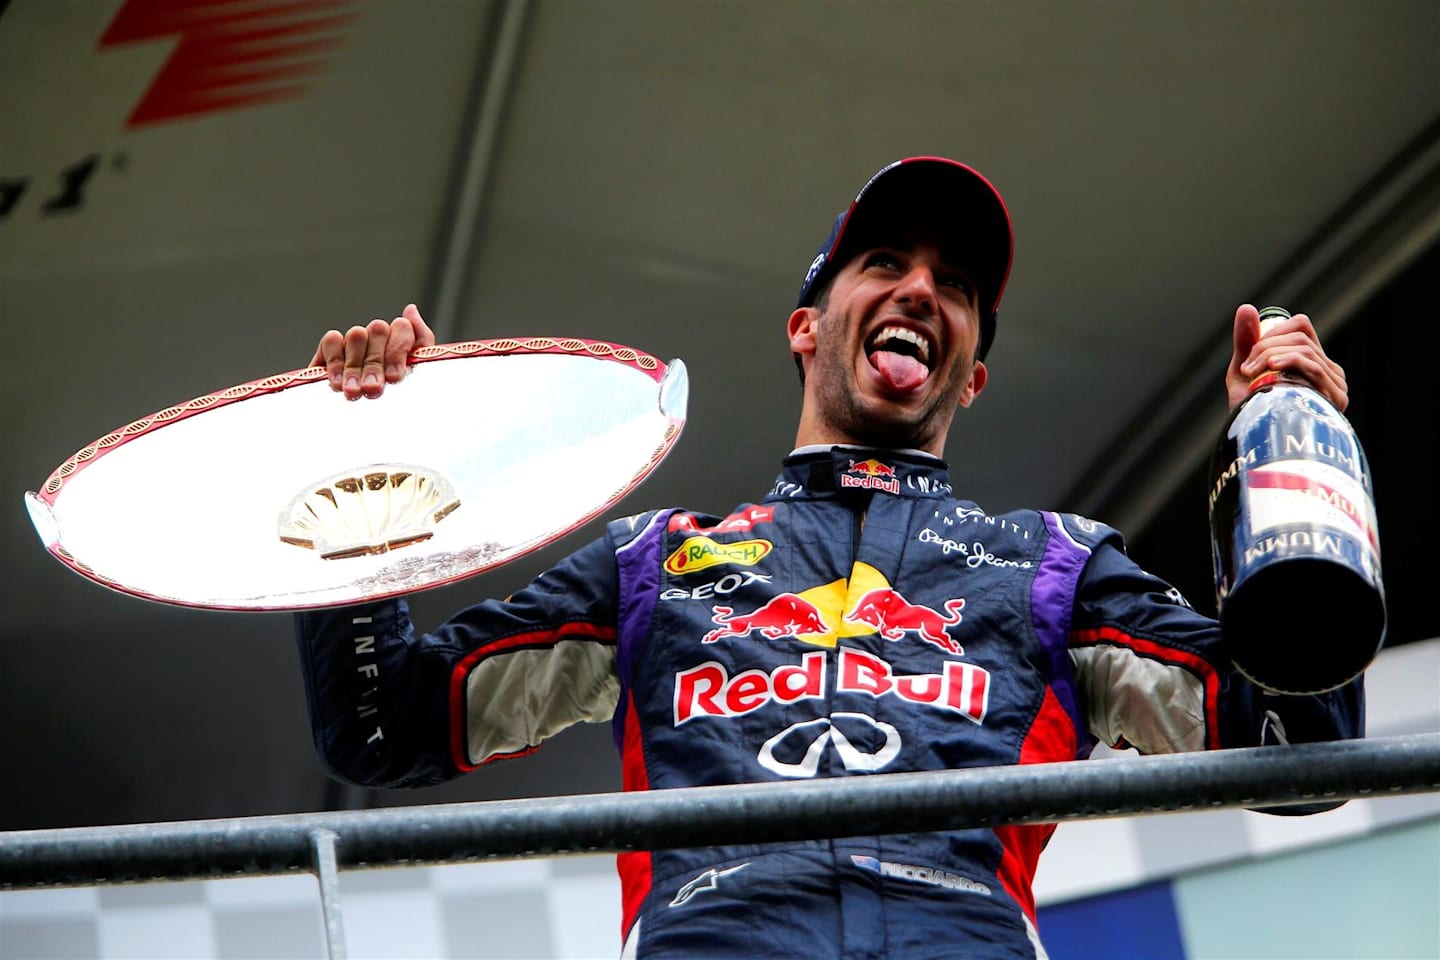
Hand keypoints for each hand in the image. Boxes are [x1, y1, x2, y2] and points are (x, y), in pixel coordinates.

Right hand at [310, 304, 435, 399]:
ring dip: (355, 366)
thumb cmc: (398, 399)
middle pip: (378, 330)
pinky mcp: (331, 349)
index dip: (398, 351)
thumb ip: (421, 341)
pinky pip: (332, 340)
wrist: (371, 422)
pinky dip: (335, 362)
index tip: (394, 377)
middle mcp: (378, 337)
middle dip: (375, 364)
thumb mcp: (418, 375)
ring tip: (354, 391)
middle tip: (372, 389)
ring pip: (356, 334)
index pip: (402, 327)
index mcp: (402, 341)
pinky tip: (337, 383)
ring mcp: (355, 341)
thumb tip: (410, 309)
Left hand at [1225, 304, 1347, 412]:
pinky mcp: (1334, 397)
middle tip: (1248, 368)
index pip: (1301, 327)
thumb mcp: (1243, 372)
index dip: (1274, 331)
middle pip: (1300, 336)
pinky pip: (1312, 365)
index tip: (1252, 353)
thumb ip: (1246, 341)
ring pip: (1304, 348)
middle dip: (1265, 346)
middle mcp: (1328, 371)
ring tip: (1253, 374)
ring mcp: (1334, 384)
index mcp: (1311, 362)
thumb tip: (1246, 307)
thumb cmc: (1251, 411)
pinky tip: (1271, 367)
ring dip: (1270, 355)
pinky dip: (1289, 360)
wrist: (1255, 445)